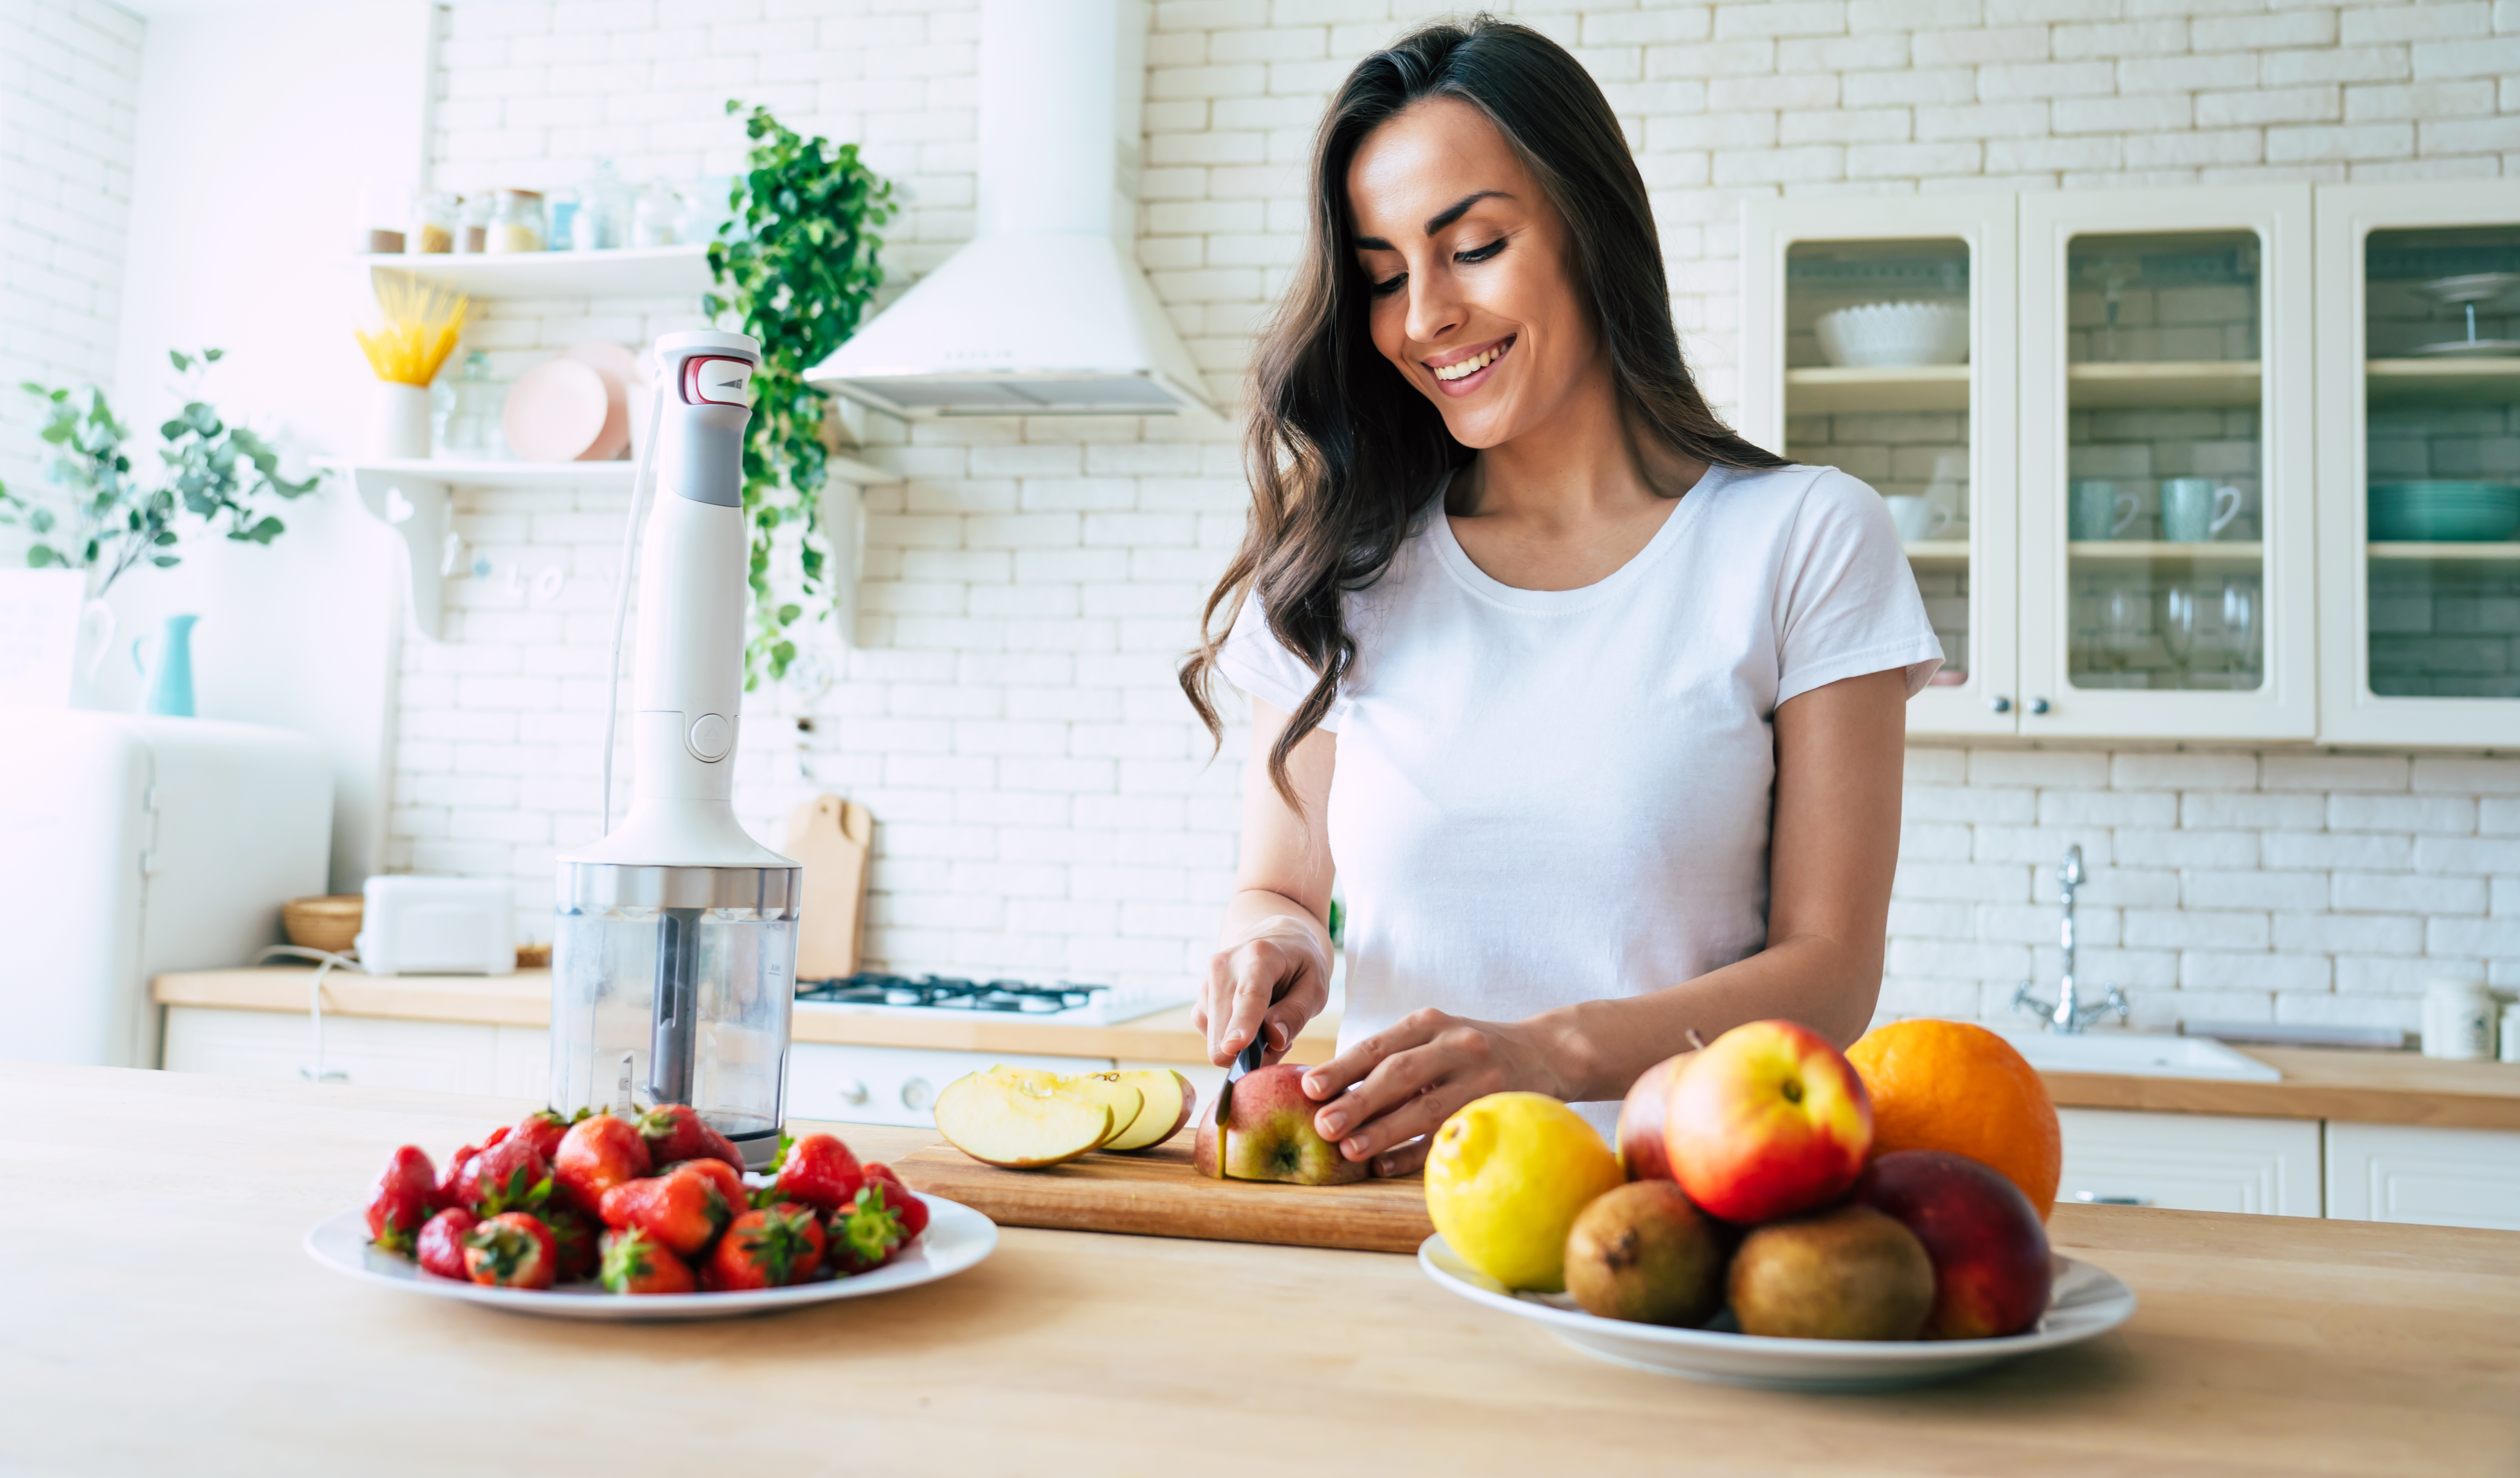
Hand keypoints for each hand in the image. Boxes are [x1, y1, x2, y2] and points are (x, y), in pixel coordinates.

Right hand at [1192, 921, 1329, 1067]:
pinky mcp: (1201, 997)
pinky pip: (1211, 1034)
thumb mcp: (1315, 986)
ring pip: (1215, 1037)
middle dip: (1250, 1050)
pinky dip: (1231, 1038)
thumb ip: (1297, 1013)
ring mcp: (1207, 980)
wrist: (1275, 938)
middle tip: (1279, 1041)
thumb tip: (1274, 1039)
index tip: (1234, 1048)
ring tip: (1268, 1024)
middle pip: (1224, 1026)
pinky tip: (1252, 1023)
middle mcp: (1224, 965)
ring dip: (1243, 1045)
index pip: (1248, 995)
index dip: (1241, 1024)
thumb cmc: (1300, 964)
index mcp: (1259, 955)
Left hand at [1298, 1009, 1573, 1177]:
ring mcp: (1481, 1078)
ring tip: (1350, 1150)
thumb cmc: (1469, 1052)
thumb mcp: (1434, 1039)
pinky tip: (1386, 1166)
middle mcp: (1456, 1044)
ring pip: (1426, 1107)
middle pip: (1400, 1073)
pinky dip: (1417, 1153)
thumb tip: (1325, 1095)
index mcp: (1430, 1023)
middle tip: (1323, 1125)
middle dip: (1358, 1100)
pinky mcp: (1498, 1108)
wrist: (1547, 1052)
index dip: (1342, 1068)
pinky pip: (1452, 1134)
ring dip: (1385, 1131)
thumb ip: (1389, 1059)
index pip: (1378, 1046)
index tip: (1308, 1088)